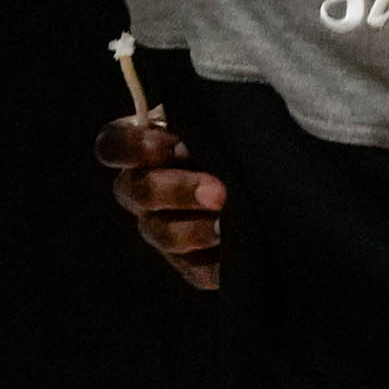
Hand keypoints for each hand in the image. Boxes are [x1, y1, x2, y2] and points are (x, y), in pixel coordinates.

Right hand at [97, 111, 225, 289]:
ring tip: (227, 225)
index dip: (132, 148)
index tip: (171, 144)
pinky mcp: (189, 262)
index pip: (112, 145)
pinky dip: (211, 263)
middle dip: (176, 190)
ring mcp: (160, 227)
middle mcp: (142, 188)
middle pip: (135, 191)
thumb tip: (193, 135)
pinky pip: (191, 269)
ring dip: (193, 229)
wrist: (276, 180)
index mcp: (142, 146)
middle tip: (217, 191)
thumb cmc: (241, 137)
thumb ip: (201, 121)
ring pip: (158, 232)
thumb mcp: (220, 120)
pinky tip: (232, 252)